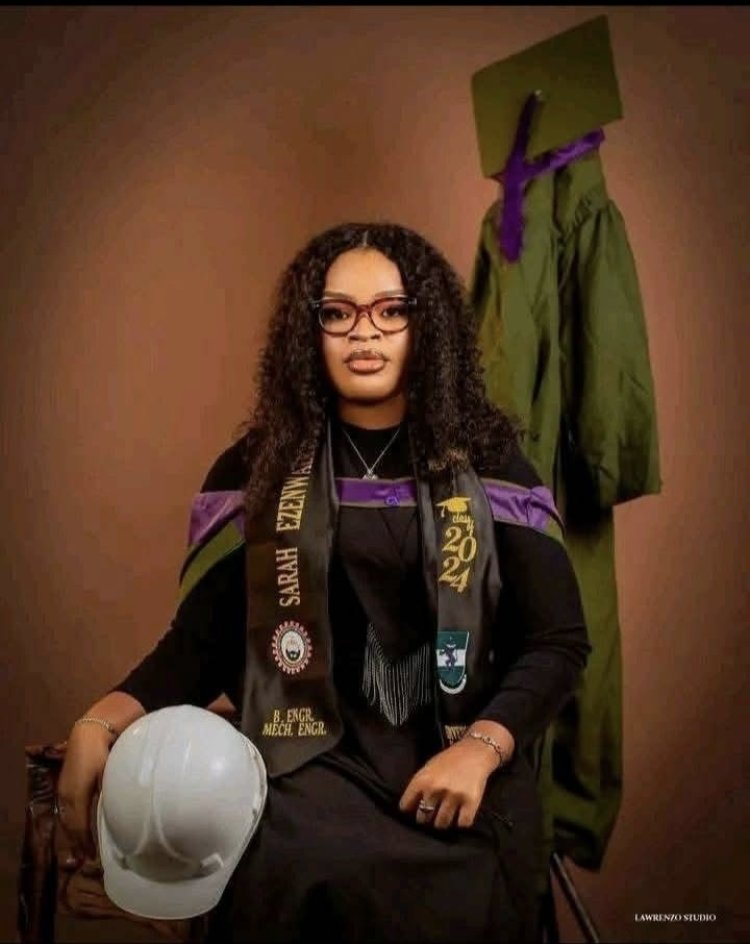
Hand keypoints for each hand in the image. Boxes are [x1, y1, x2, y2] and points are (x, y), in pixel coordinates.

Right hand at [56, 723, 114, 861]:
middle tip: (87, 857)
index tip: (93, 857)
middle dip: (77, 843)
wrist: (92, 731)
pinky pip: (66, 811)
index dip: (85, 843)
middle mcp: (66, 796)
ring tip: (81, 848)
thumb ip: (111, 795)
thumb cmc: (104, 752)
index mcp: (76, 795)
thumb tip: (119, 816)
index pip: (79, 826)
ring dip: (73, 834)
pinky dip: (72, 823)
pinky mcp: (65, 785)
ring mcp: (63, 790)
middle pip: (70, 826)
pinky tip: (78, 828)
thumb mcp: (109, 775)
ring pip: (66, 819)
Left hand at [398, 735, 502, 829]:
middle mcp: (436, 789)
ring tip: (443, 818)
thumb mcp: (428, 767)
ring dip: (441, 822)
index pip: (406, 805)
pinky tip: (459, 817)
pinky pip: (462, 824)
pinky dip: (460, 823)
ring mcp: (453, 796)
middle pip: (423, 817)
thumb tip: (411, 806)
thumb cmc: (450, 759)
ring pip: (441, 823)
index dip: (408, 810)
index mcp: (422, 779)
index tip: (411, 813)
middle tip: (429, 816)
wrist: (475, 751)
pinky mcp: (470, 802)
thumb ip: (419, 786)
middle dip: (425, 817)